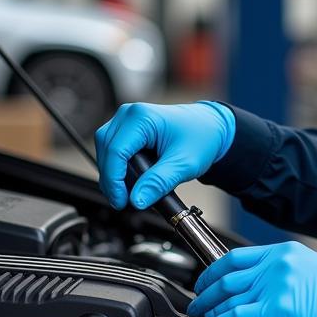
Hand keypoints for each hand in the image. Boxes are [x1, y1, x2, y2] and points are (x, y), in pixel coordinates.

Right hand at [94, 101, 235, 209]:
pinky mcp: (127, 129)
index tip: (121, 201)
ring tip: (128, 193)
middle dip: (112, 179)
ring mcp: (126, 120)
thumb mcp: (184, 164)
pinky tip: (130, 182)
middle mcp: (130, 115)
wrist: (210, 128)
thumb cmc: (201, 138)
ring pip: (106, 150)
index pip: (116, 151)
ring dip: (113, 174)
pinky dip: (118, 167)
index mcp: (142, 118)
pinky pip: (113, 149)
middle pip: (107, 151)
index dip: (114, 180)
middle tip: (123, 201)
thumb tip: (137, 200)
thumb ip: (159, 182)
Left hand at [187, 241, 316, 316]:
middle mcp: (276, 265)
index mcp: (285, 253)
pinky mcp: (275, 311)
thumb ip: (286, 274)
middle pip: (225, 274)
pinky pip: (235, 316)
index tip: (208, 280)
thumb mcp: (313, 271)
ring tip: (201, 316)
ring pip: (226, 295)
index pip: (237, 256)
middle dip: (204, 289)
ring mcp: (274, 287)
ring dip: (207, 307)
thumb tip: (266, 289)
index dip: (214, 270)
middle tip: (197, 300)